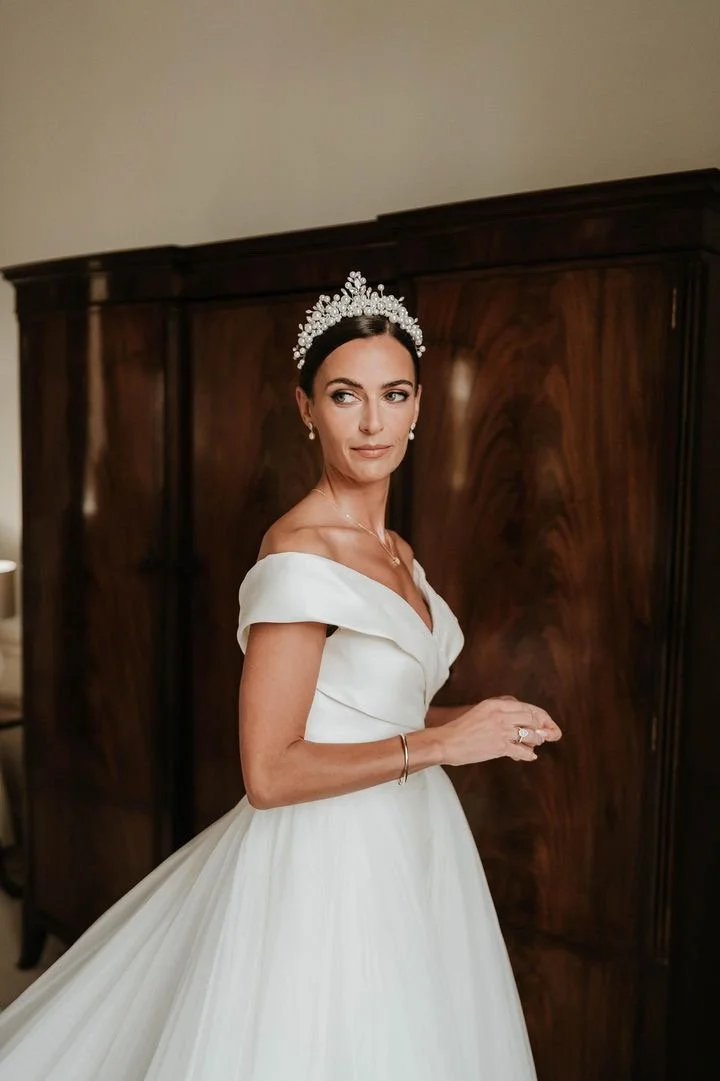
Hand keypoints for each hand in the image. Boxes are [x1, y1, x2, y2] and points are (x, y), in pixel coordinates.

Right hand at [439, 696, 561, 766]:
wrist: (446, 742)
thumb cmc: (460, 728)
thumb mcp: (480, 711)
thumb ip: (499, 711)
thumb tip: (518, 717)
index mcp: (495, 704)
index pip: (526, 707)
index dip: (540, 716)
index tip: (546, 722)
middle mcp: (501, 715)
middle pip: (532, 719)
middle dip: (542, 727)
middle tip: (547, 734)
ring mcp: (502, 731)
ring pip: (531, 735)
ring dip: (536, 741)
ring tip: (536, 744)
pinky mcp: (500, 746)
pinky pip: (522, 751)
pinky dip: (529, 754)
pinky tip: (530, 756)